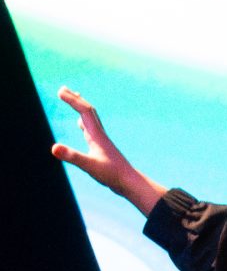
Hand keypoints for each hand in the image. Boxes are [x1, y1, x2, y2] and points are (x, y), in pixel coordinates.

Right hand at [50, 87, 162, 213]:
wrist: (129, 182)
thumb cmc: (111, 174)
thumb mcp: (88, 165)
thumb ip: (72, 156)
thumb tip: (53, 148)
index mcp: (96, 135)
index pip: (84, 111)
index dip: (72, 100)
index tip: (60, 91)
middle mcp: (99, 134)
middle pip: (88, 111)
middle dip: (75, 99)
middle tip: (63, 89)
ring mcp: (100, 140)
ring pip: (90, 118)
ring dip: (81, 107)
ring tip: (74, 100)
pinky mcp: (101, 148)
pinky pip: (91, 130)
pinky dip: (84, 122)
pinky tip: (81, 125)